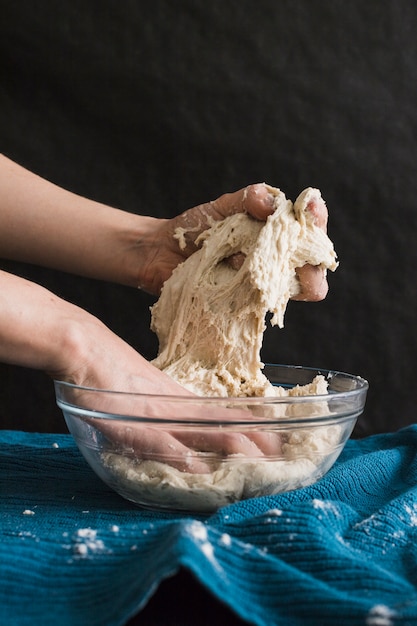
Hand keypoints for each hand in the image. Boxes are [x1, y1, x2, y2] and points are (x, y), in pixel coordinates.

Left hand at [138, 183, 329, 299]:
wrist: (162, 254)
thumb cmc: (196, 229)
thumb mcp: (223, 206)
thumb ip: (248, 198)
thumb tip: (273, 205)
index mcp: (278, 239)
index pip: (314, 234)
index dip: (318, 221)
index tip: (309, 208)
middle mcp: (276, 267)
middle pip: (315, 273)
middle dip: (310, 256)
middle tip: (292, 242)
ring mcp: (260, 291)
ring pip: (290, 291)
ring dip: (274, 271)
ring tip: (248, 255)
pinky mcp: (242, 309)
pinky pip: (257, 305)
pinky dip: (247, 289)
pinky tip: (229, 275)